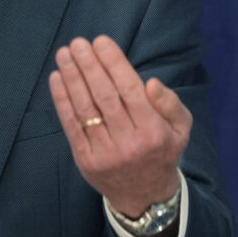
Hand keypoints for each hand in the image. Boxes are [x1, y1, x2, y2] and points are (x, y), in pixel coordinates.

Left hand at [49, 35, 190, 217]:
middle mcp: (129, 142)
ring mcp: (105, 152)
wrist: (144, 195)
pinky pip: (71, 125)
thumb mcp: (180, 129)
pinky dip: (62, 100)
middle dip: (89, 66)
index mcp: (154, 131)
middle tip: (78, 43)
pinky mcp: (85, 159)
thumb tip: (151, 82)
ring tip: (64, 54)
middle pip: (105, 96)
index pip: (130, 89)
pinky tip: (56, 78)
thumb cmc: (161, 150)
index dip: (113, 63)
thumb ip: (171, 104)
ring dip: (72, 78)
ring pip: (85, 109)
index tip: (101, 41)